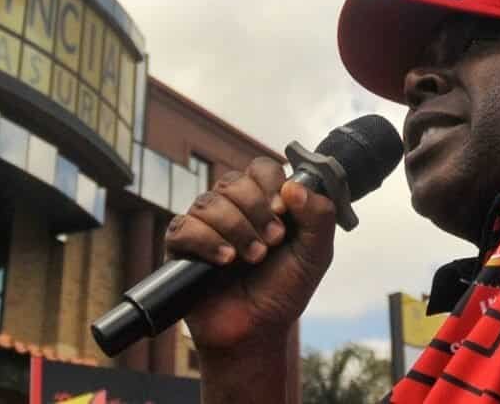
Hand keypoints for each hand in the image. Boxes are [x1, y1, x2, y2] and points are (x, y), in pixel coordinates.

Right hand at [162, 157, 336, 354]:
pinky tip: (224, 262)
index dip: (270, 184)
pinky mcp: (181, 245)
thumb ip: (318, 216)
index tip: (282, 211)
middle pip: (233, 182)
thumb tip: (293, 186)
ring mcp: (204, 224)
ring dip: (236, 230)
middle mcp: (231, 207)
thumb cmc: (283, 290)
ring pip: (209, 203)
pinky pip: (184, 227)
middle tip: (271, 244)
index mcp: (262, 201)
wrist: (256, 331)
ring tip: (252, 259)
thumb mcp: (315, 254)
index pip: (260, 168)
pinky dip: (207, 242)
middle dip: (255, 212)